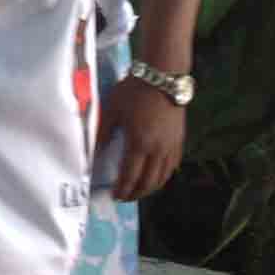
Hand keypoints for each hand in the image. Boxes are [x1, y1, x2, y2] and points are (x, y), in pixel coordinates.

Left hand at [94, 78, 185, 201]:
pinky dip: (163, 176)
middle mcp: (158, 149)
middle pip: (148, 182)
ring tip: (139, 191)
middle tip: (125, 197)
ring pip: (163, 177)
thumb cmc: (134, 91)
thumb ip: (103, 132)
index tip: (114, 196)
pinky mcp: (179, 140)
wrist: (163, 76)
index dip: (122, 189)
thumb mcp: (112, 109)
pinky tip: (156, 176)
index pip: (130, 176)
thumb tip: (96, 151)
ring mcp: (171, 146)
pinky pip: (172, 166)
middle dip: (136, 194)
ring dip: (150, 188)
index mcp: (139, 143)